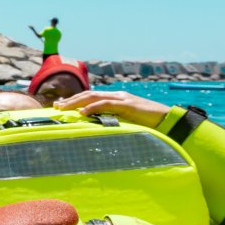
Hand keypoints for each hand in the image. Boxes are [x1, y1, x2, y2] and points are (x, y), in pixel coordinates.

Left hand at [53, 90, 169, 127]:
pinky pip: (107, 104)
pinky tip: (83, 113)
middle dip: (71, 100)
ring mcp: (122, 98)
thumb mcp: (127, 122)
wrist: (169, 120)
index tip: (61, 106)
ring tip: (64, 108)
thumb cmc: (149, 124)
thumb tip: (97, 130)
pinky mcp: (128, 105)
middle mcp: (117, 96)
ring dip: (77, 102)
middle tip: (56, 106)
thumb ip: (113, 122)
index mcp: (116, 99)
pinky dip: (93, 108)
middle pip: (89, 95)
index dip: (75, 100)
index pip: (91, 97)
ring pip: (94, 97)